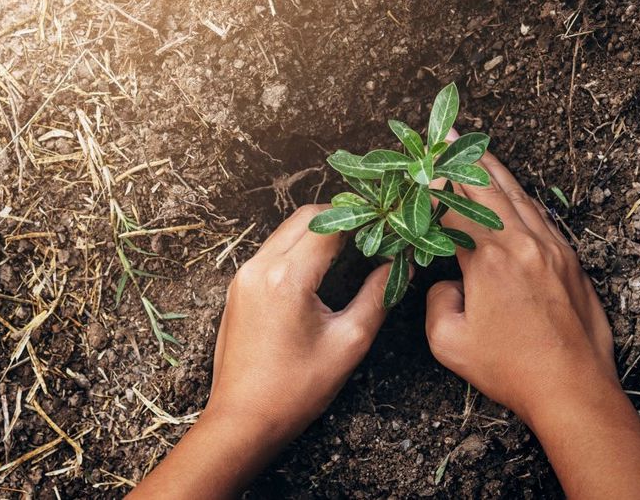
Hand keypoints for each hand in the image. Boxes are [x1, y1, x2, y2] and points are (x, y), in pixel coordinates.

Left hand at [130, 205, 393, 498]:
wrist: (242, 422)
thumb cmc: (296, 389)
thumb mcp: (349, 342)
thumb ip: (378, 296)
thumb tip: (400, 266)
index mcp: (288, 277)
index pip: (331, 224)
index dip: (364, 219)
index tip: (389, 223)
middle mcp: (260, 267)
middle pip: (306, 218)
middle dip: (343, 217)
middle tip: (374, 232)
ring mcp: (244, 276)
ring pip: (287, 231)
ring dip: (320, 231)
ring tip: (354, 246)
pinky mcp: (239, 288)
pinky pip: (273, 250)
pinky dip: (300, 247)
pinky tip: (324, 266)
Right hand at [425, 151, 616, 424]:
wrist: (573, 387)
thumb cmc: (511, 369)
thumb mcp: (450, 343)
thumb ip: (437, 302)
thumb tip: (447, 283)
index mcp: (489, 259)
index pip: (454, 209)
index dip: (433, 188)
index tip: (418, 170)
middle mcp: (523, 243)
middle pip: (488, 188)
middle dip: (464, 159)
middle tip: (447, 136)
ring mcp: (552, 248)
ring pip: (519, 196)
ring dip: (495, 171)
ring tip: (476, 150)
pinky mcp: (571, 260)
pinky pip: (541, 215)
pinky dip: (521, 197)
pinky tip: (513, 193)